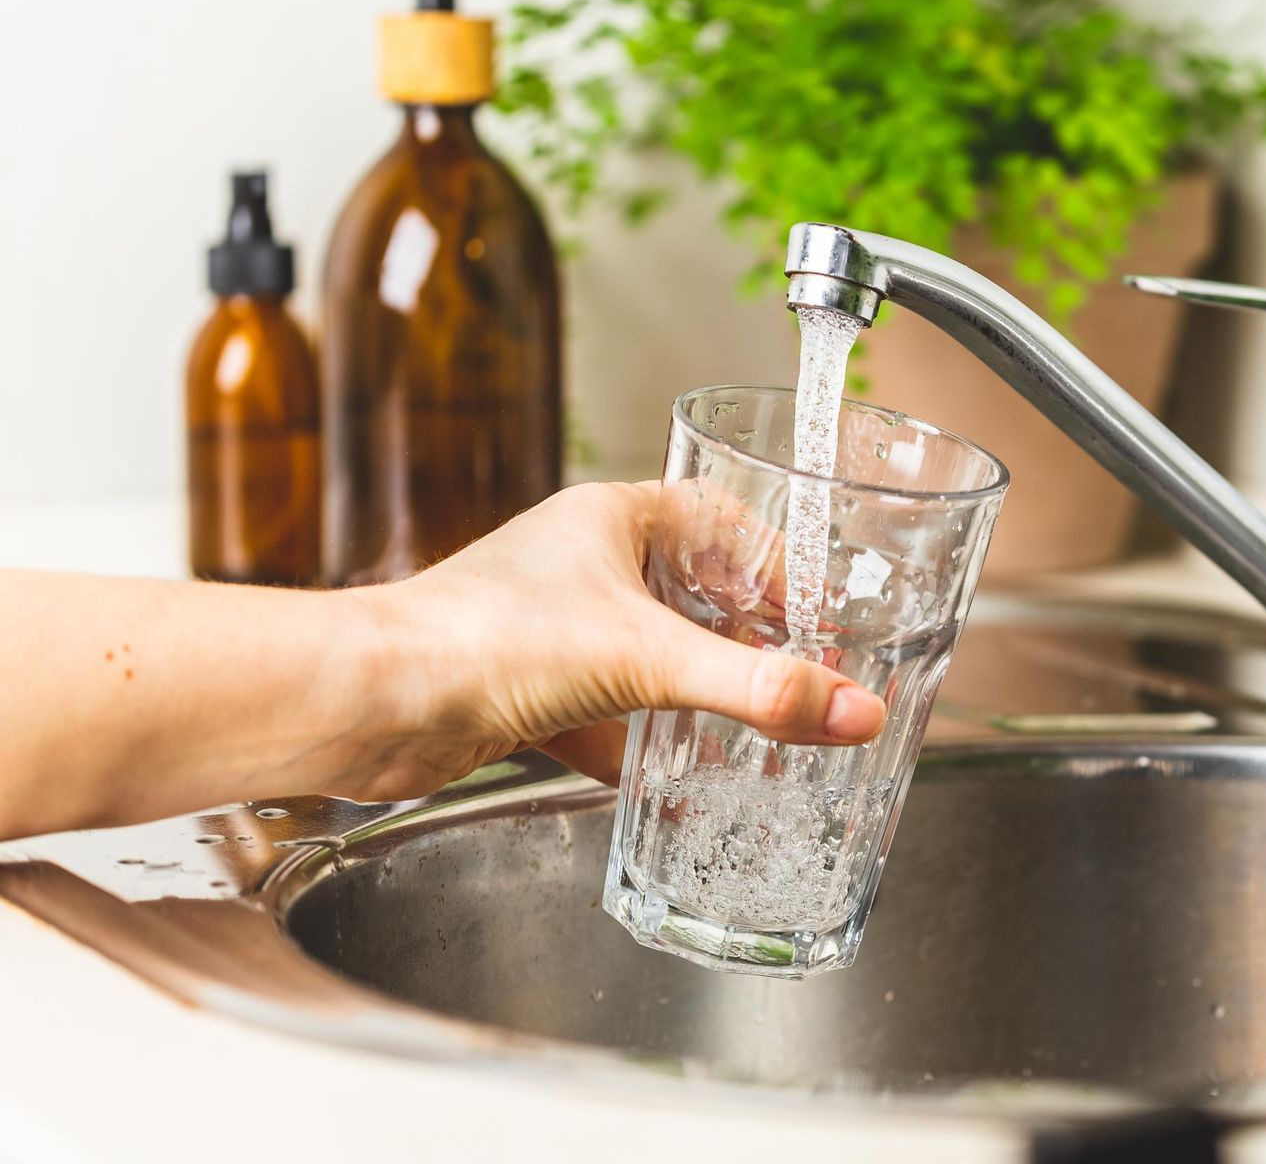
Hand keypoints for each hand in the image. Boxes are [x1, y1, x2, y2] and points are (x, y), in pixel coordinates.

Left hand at [335, 482, 885, 800]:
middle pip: (687, 593)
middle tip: (793, 678)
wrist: (371, 706)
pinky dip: (639, 753)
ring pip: (644, 659)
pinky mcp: (524, 690)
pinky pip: (603, 718)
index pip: (718, 518)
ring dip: (693, 697)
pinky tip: (671, 790)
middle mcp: (578, 566)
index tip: (813, 611)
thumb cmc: (479, 640)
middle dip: (742, 639)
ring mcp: (549, 629)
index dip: (774, 560)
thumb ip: (756, 689)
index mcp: (609, 520)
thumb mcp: (646, 659)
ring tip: (749, 736)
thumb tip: (851, 709)